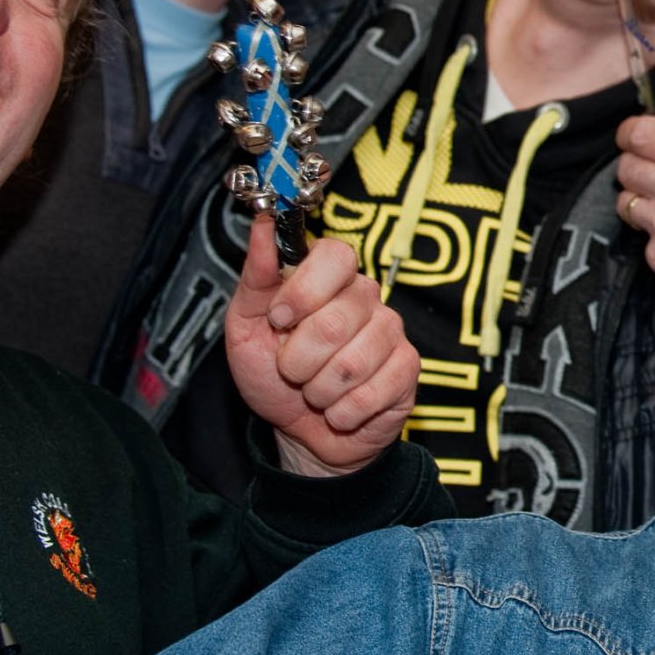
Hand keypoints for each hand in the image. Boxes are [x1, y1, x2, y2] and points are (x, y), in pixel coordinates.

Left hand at [225, 215, 419, 476]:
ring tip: (315, 391)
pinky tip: (339, 409)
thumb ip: (256, 275)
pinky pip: (372, 392)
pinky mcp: (408, 369)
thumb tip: (264, 221)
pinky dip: (343, 412)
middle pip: (335, 321)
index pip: (335, 256)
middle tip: (291, 371)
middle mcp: (366, 297)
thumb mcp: (245, 326)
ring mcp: (392, 332)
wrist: (301, 433)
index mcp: (329, 278)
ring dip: (319, 391)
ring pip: (352, 363)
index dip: (304, 291)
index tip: (279, 319)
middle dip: (298, 360)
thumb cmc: (273, 375)